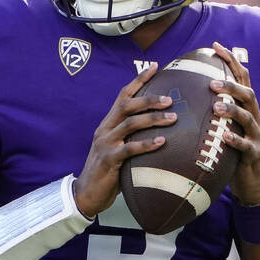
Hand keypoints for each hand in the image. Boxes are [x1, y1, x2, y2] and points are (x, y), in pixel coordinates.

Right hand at [74, 62, 176, 216]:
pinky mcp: (109, 160)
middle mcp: (105, 129)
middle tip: (170, 99)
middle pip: (127, 105)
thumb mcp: (118, 148)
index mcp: (108, 123)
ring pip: (130, 123)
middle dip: (149, 99)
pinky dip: (146, 144)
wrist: (87, 193)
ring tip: (173, 118)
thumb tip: (160, 130)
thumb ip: (132, 137)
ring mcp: (106, 143)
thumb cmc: (108, 171)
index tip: (155, 66)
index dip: (138, 79)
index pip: (123, 95)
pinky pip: (130, 149)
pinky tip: (161, 142)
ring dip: (152, 118)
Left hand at [210, 42, 259, 204]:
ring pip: (249, 117)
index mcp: (248, 109)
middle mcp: (256, 118)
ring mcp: (257, 136)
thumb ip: (214, 111)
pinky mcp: (255, 154)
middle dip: (231, 85)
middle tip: (212, 82)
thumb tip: (187, 91)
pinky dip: (236, 140)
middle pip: (248, 94)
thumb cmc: (233, 153)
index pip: (242, 79)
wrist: (251, 183)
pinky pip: (247, 146)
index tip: (216, 46)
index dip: (231, 61)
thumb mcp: (225, 128)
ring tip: (216, 106)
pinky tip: (224, 137)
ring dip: (232, 110)